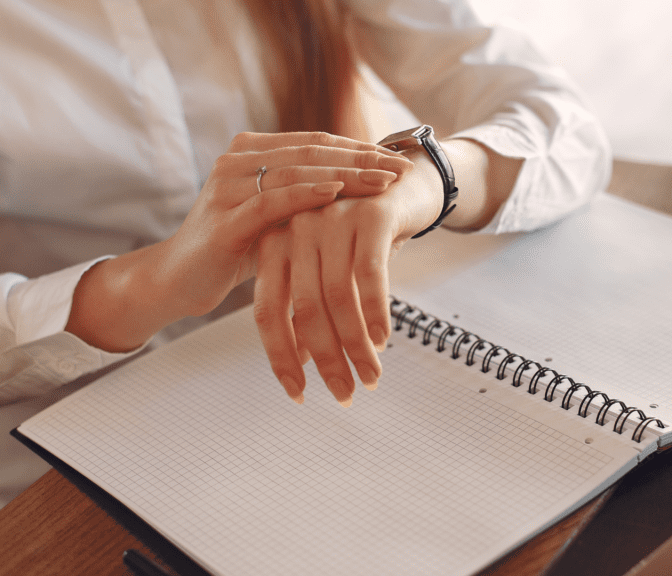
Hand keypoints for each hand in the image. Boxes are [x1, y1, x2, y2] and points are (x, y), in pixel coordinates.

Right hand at [155, 132, 413, 317]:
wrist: (177, 280)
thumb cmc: (233, 249)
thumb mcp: (275, 216)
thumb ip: (305, 195)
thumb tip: (362, 186)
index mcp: (250, 152)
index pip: (316, 143)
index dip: (359, 149)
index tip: (398, 160)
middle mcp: (237, 160)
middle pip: (312, 152)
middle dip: (361, 159)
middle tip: (401, 168)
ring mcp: (228, 186)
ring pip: (297, 171)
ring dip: (345, 175)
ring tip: (382, 181)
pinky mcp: (225, 219)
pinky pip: (272, 201)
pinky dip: (307, 195)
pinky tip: (338, 193)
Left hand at [251, 150, 442, 404]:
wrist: (405, 183)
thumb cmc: (362, 234)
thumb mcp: (329, 268)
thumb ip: (310, 306)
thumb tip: (301, 359)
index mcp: (275, 243)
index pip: (267, 311)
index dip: (281, 357)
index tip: (298, 393)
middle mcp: (297, 228)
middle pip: (302, 308)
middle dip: (325, 359)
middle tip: (344, 393)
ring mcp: (332, 219)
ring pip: (337, 297)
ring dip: (355, 345)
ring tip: (370, 376)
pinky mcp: (370, 215)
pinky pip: (370, 274)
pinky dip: (376, 313)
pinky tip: (383, 340)